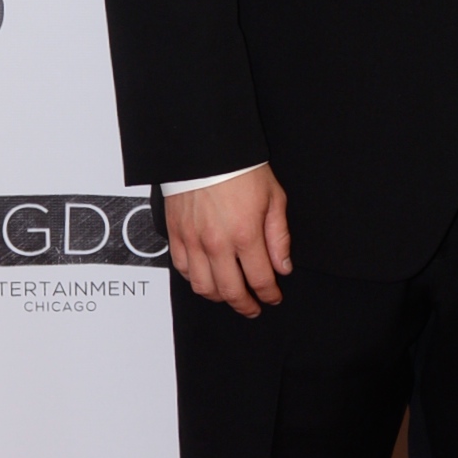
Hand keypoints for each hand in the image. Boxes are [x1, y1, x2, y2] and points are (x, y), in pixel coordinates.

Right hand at [165, 166, 291, 316]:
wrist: (206, 150)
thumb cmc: (241, 169)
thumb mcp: (274, 199)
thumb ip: (278, 237)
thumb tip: (282, 267)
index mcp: (245, 234)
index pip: (260, 280)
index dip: (269, 295)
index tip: (273, 298)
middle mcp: (216, 243)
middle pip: (230, 291)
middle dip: (245, 305)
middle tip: (253, 307)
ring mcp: (192, 241)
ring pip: (203, 287)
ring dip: (219, 297)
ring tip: (231, 295)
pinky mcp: (175, 234)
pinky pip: (182, 269)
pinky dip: (195, 280)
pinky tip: (207, 277)